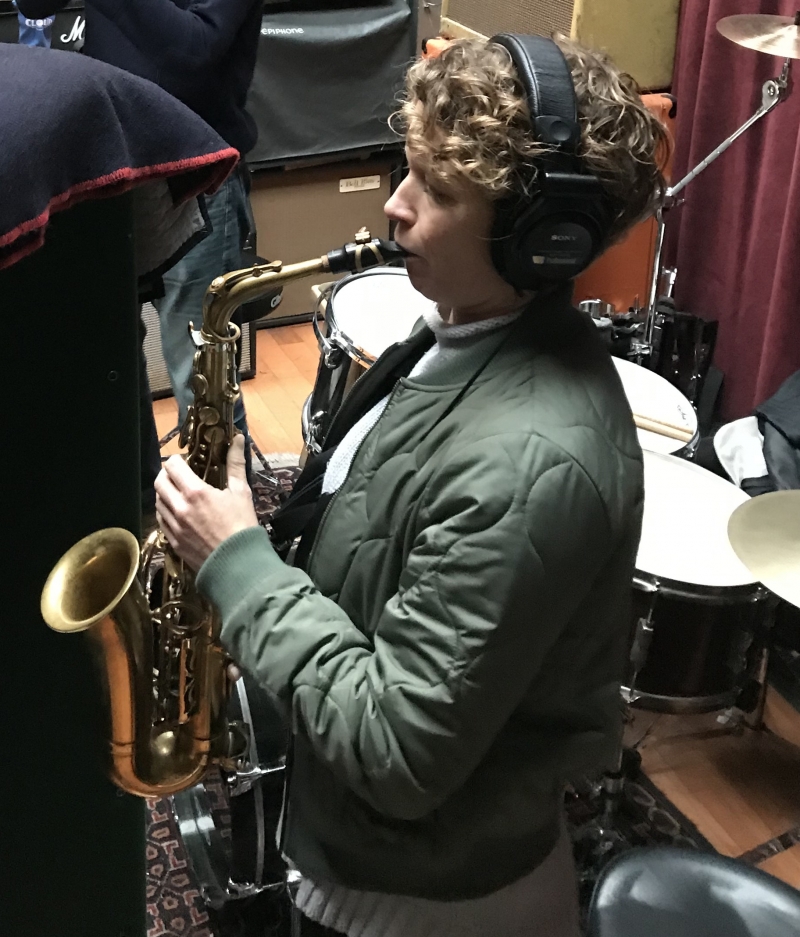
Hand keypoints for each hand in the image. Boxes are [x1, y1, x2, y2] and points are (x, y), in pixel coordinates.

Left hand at [155, 434, 258, 569]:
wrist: (238, 564)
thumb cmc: (243, 526)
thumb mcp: (241, 492)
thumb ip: (235, 463)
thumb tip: (239, 437)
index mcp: (195, 492)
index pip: (172, 465)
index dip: (178, 460)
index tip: (188, 463)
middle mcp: (179, 507)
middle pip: (159, 481)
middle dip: (168, 475)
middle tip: (180, 476)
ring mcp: (174, 526)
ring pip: (158, 501)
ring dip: (165, 494)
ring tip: (179, 494)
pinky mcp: (173, 541)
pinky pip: (161, 521)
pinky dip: (166, 512)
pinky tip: (179, 513)